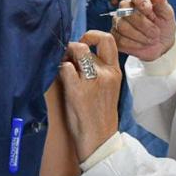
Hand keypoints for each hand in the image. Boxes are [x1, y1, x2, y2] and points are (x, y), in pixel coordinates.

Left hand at [58, 31, 121, 160]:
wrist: (99, 139)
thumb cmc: (99, 115)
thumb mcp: (107, 88)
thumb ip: (98, 70)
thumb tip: (79, 53)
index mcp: (115, 72)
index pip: (108, 40)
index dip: (93, 35)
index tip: (84, 42)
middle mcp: (106, 73)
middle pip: (87, 44)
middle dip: (73, 45)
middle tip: (67, 56)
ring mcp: (92, 80)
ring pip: (76, 52)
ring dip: (65, 56)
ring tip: (63, 67)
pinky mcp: (78, 90)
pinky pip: (65, 68)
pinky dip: (59, 69)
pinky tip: (59, 79)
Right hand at [112, 0, 175, 61]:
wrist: (161, 43)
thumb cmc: (163, 24)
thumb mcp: (167, 14)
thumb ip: (162, 4)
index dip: (141, 2)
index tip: (150, 11)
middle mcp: (125, 6)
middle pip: (126, 12)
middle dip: (144, 24)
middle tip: (156, 32)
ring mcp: (118, 21)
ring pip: (122, 27)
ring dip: (140, 36)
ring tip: (152, 39)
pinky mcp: (116, 35)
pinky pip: (120, 40)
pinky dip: (135, 44)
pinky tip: (143, 43)